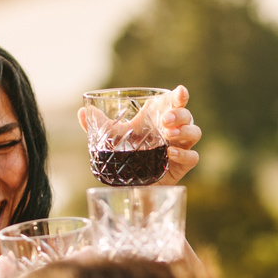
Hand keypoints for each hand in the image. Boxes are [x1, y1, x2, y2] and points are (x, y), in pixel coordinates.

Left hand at [76, 85, 201, 184]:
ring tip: (169, 134)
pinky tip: (170, 153)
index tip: (181, 91)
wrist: (129, 186)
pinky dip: (184, 154)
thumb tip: (82, 111)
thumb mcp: (108, 139)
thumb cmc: (124, 156)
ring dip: (185, 131)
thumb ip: (97, 125)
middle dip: (180, 115)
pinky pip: (193, 157)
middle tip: (165, 121)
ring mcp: (179, 147)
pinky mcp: (182, 166)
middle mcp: (172, 130)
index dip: (179, 95)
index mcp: (157, 117)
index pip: (173, 102)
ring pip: (194, 133)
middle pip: (186, 115)